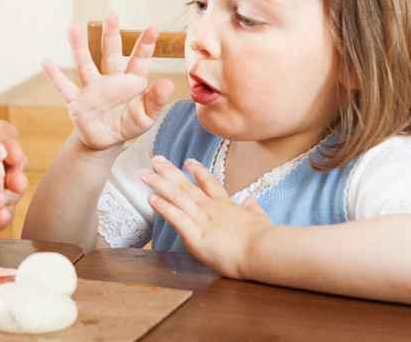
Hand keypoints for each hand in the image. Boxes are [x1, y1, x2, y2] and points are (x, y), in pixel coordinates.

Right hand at [41, 12, 175, 151]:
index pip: (139, 60)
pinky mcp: (77, 102)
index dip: (146, 44)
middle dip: (111, 34)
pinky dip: (54, 76)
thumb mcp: (146, 116)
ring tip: (73, 27)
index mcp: (131, 82)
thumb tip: (169, 83)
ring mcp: (92, 89)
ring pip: (84, 64)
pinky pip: (64, 87)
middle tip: (112, 13)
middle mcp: (110, 79)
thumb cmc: (128, 124)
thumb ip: (156, 101)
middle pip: (110, 53)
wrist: (105, 141)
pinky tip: (45, 62)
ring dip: (78, 46)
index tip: (153, 28)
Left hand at [143, 157, 271, 278]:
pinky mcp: (196, 236)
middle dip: (169, 172)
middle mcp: (211, 209)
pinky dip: (163, 208)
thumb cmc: (265, 239)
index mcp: (226, 207)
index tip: (188, 160)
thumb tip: (251, 201)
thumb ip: (254, 210)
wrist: (264, 250)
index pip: (210, 185)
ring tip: (144, 174)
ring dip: (159, 185)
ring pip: (177, 198)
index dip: (198, 172)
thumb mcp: (261, 220)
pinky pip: (176, 218)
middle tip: (155, 159)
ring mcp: (202, 220)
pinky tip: (151, 198)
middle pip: (186, 186)